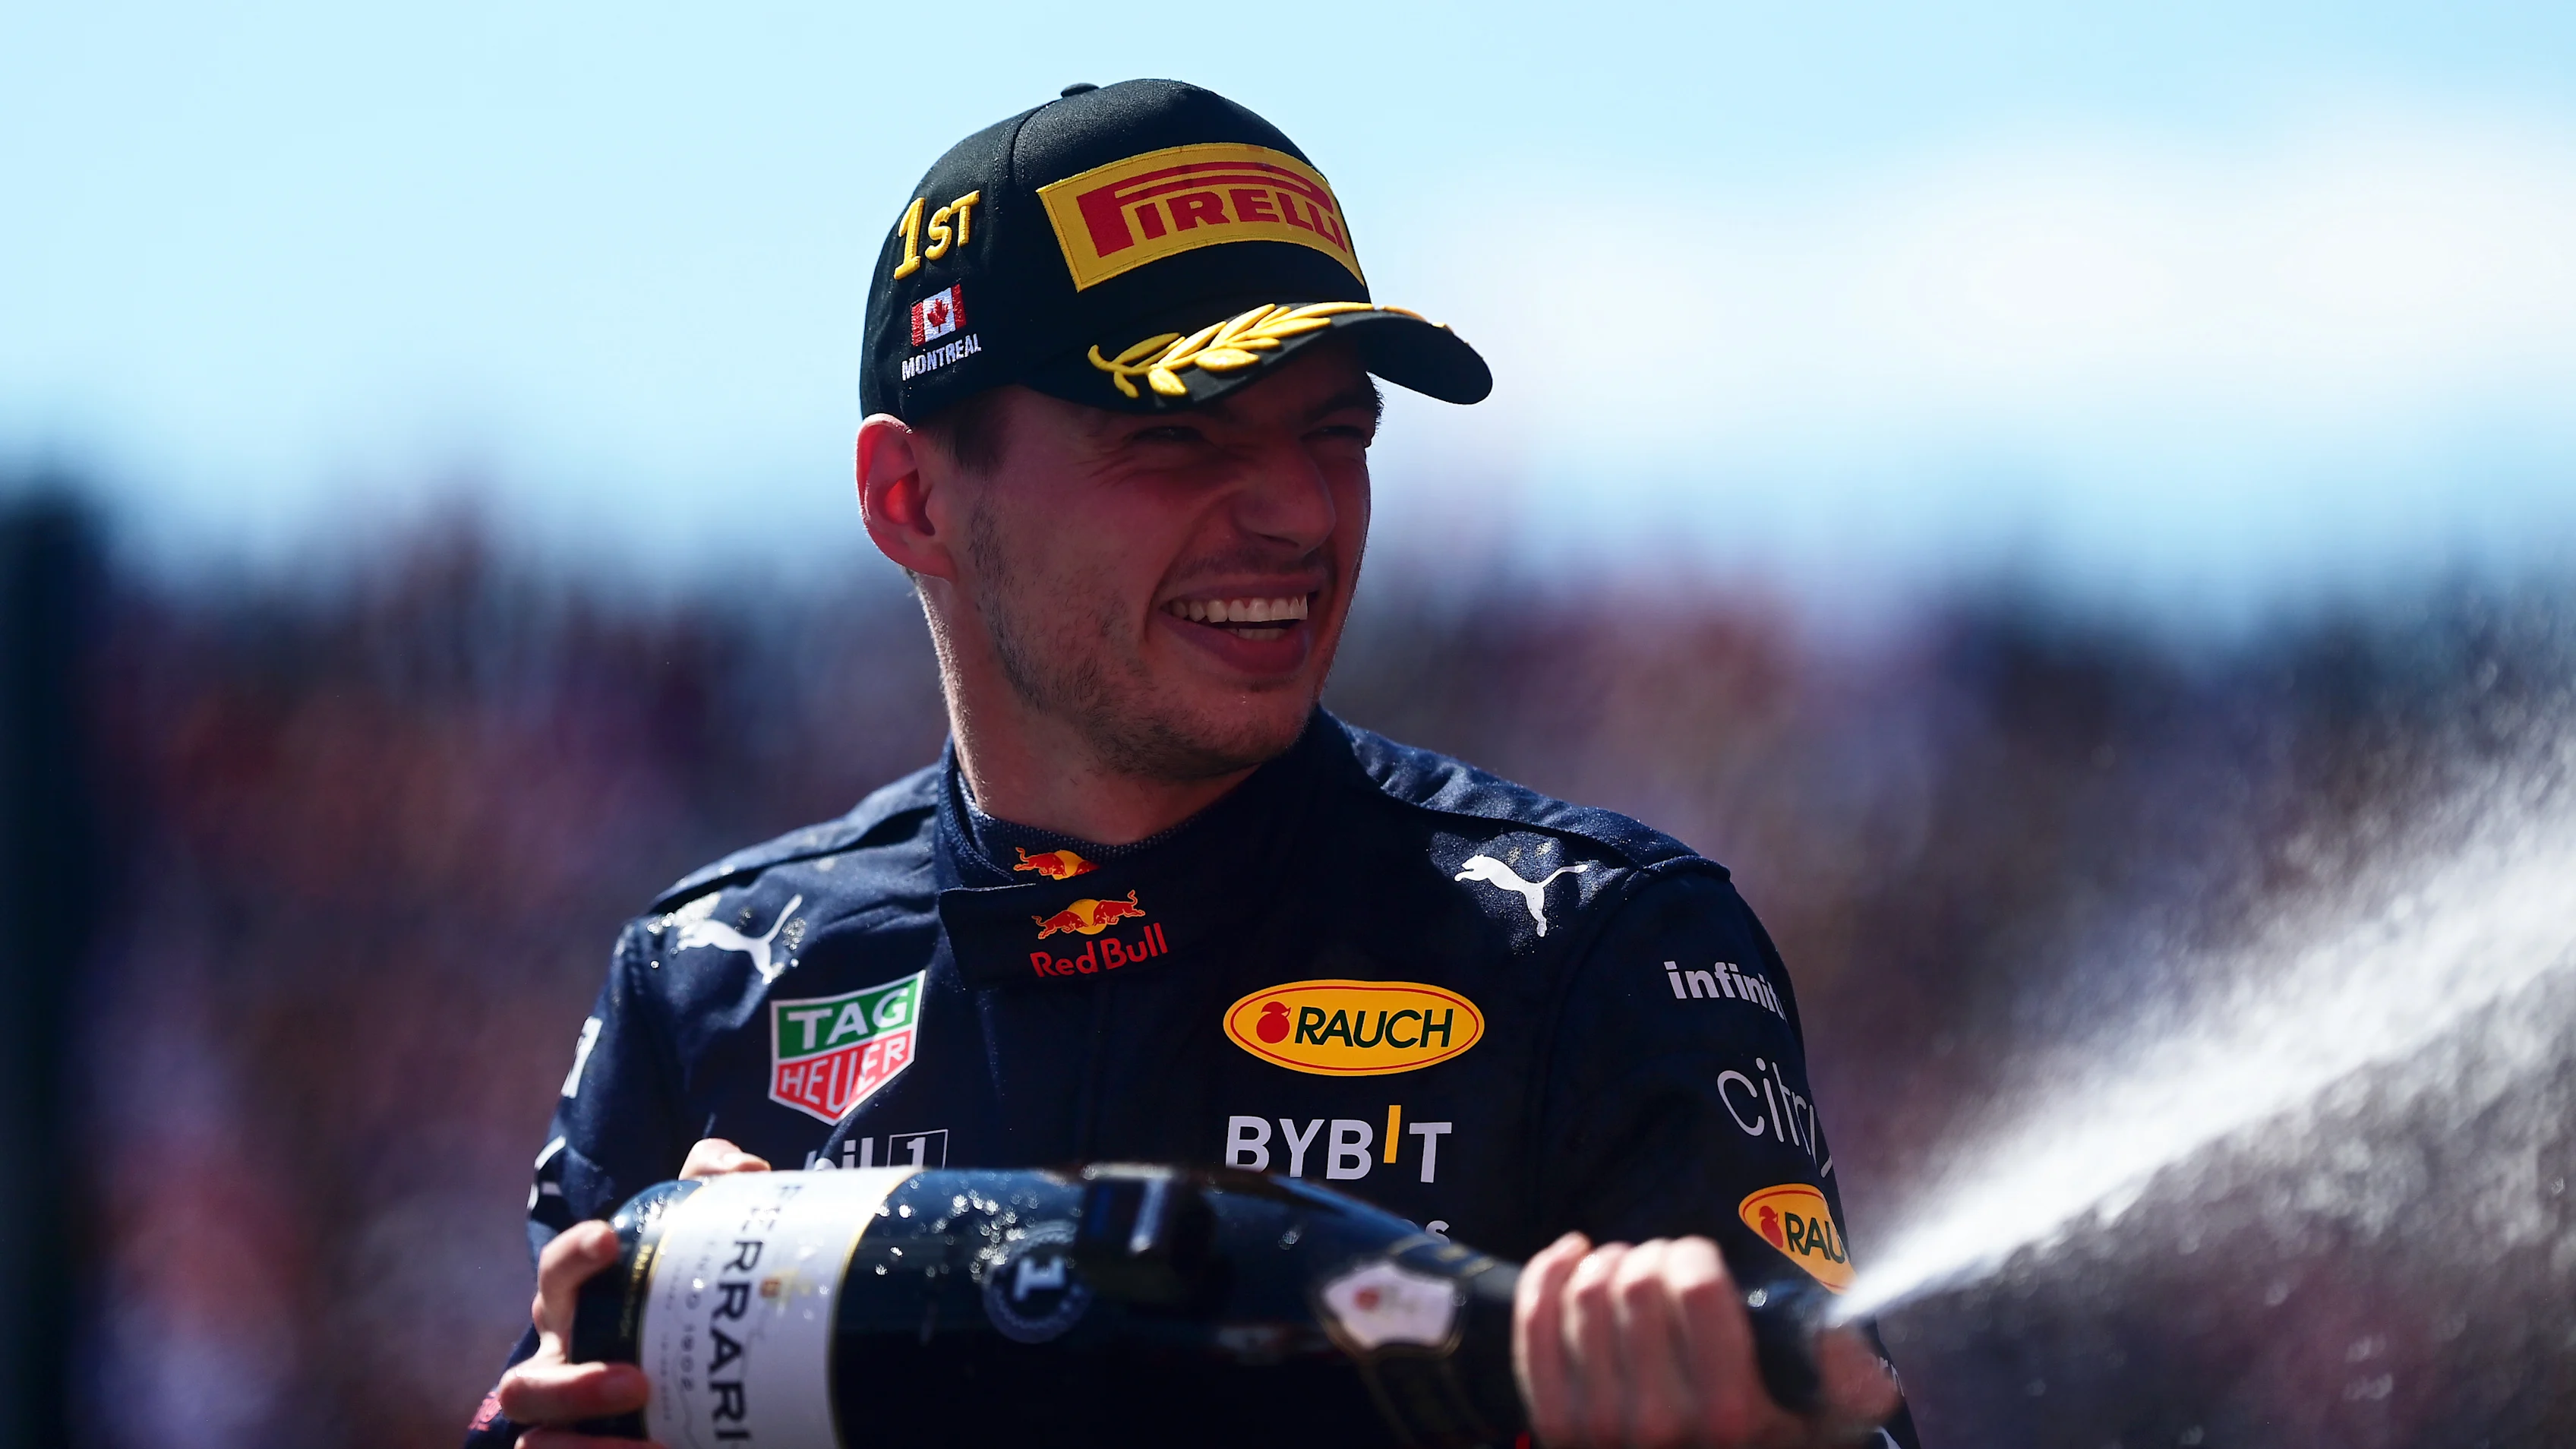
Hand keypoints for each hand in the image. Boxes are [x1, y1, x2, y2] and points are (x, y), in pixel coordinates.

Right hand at [492, 1140, 771, 1445]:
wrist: (706, 1371)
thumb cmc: (684, 1292)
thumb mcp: (700, 1234)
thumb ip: (713, 1188)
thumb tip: (744, 1169)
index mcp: (575, 1304)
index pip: (556, 1273)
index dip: (572, 1258)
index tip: (608, 1243)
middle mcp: (557, 1364)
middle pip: (525, 1383)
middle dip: (573, 1386)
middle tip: (637, 1383)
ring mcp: (562, 1420)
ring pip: (536, 1441)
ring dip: (584, 1442)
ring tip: (651, 1439)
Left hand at [1513, 1233, 1900, 1448]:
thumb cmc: (1761, 1438)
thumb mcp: (1821, 1417)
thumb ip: (1847, 1378)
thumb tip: (1843, 1341)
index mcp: (1730, 1413)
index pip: (1698, 1286)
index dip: (1696, 1255)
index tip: (1700, 1260)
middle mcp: (1660, 1423)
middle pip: (1637, 1281)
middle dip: (1653, 1254)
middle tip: (1664, 1265)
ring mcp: (1598, 1425)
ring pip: (1585, 1292)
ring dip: (1606, 1262)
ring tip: (1626, 1268)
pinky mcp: (1553, 1421)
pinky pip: (1533, 1319)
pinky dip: (1547, 1272)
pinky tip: (1572, 1256)